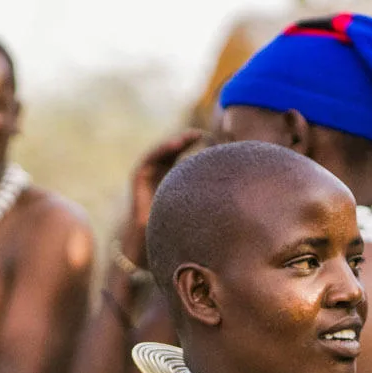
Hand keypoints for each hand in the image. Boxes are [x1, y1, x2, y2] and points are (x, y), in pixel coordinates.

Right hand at [120, 130, 204, 263]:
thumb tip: (232, 184)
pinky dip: (162, 149)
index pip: (182, 155)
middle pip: (172, 150)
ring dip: (175, 142)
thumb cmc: (178, 225)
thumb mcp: (197, 203)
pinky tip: (176, 145)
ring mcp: (147, 174)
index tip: (209, 137)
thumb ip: (207, 192)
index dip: (193, 145)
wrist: (153, 238)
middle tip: (200, 133)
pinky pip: (150, 158)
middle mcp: (158, 173)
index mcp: (170, 177)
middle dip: (185, 140)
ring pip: (161, 152)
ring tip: (188, 136)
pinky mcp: (138, 177)